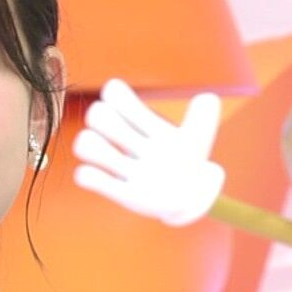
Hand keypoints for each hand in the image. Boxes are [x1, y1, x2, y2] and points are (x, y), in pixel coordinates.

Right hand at [72, 78, 225, 226]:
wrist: (191, 197)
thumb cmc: (189, 162)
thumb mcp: (199, 138)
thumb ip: (203, 118)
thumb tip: (207, 98)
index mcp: (143, 124)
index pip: (114, 94)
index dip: (116, 96)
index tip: (136, 112)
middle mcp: (126, 141)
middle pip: (96, 114)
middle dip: (108, 122)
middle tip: (132, 141)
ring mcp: (120, 166)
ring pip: (84, 143)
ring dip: (96, 149)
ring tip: (121, 164)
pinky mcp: (118, 192)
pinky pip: (84, 176)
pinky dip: (92, 177)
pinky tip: (117, 183)